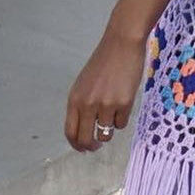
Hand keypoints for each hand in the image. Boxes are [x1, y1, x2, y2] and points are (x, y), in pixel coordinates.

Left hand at [64, 28, 145, 152]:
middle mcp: (87, 104)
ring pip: (105, 134)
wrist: (122, 46)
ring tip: (112, 113)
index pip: (70, 132)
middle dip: (92, 146)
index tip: (83, 148)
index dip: (76, 145)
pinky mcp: (123, 104)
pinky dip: (121, 118)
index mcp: (74, 99)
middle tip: (97, 145)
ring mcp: (105, 105)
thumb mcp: (84, 84)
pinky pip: (121, 124)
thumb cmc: (103, 63)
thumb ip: (81, 105)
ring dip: (108, 130)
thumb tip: (84, 131)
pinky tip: (123, 101)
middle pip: (86, 139)